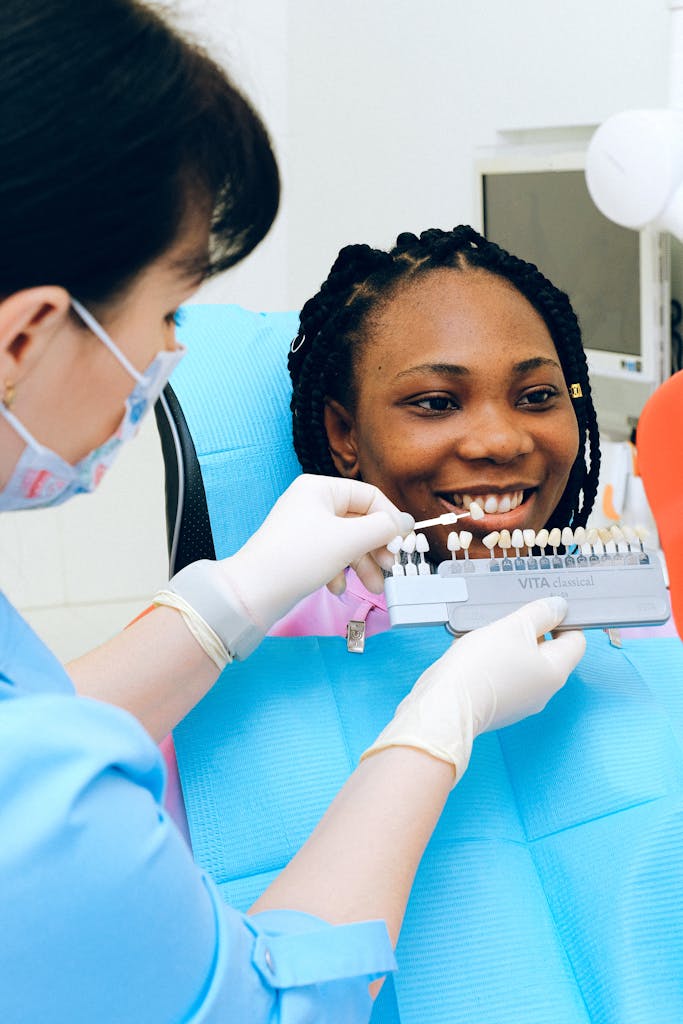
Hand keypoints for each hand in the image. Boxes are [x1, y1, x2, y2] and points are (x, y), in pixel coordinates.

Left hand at [219, 474, 413, 630]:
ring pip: (347, 542)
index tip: (403, 544)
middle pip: (359, 520)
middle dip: (377, 547)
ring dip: (363, 564)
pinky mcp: (299, 551)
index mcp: (320, 488)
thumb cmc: (298, 558)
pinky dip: (339, 572)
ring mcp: (305, 528)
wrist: (254, 592)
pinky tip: (336, 588)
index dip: (389, 520)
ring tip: (372, 587)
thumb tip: (406, 522)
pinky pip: (330, 556)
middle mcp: (312, 503)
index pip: (369, 496)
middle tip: (390, 568)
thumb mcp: (348, 540)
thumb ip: (382, 528)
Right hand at [362, 596, 585, 782]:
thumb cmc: (482, 665)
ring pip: (523, 664)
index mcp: (555, 672)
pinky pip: (503, 677)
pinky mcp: (498, 707)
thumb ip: (540, 613)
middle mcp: (543, 691)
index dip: (564, 620)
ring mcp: (520, 702)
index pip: (576, 641)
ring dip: (508, 645)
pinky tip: (473, 653)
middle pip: (548, 652)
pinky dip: (493, 662)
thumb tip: (559, 607)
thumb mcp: (514, 626)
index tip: (544, 608)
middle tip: (510, 617)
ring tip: (486, 633)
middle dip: (530, 631)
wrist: (446, 704)